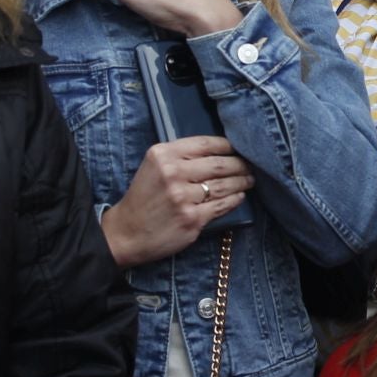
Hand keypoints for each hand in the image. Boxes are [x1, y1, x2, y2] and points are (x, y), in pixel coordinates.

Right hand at [102, 137, 254, 267]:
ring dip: (242, 182)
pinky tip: (240, 196)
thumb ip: (180, 157)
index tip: (239, 148)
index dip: (228, 146)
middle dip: (240, 165)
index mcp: (163, 155)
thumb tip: (219, 151)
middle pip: (219, 164)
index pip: (205, 144)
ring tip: (249, 180)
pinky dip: (235, 199)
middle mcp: (172, 173)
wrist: (126, 233)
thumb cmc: (144, 198)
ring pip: (223, 185)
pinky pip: (221, 205)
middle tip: (251, 166)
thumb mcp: (154, 167)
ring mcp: (182, 197)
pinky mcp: (191, 219)